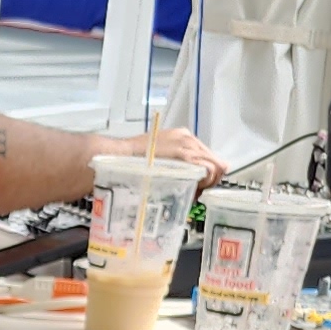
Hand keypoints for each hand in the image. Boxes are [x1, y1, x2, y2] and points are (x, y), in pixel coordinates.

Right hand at [90, 124, 230, 180]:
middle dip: (209, 178)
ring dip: (207, 182)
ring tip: (192, 192)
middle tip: (196, 191)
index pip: (205, 156)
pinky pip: (209, 170)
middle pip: (214, 161)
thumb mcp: (154, 158)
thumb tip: (184, 178)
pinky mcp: (187, 158)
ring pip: (215, 166)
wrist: (115, 158)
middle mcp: (188, 139)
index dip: (204, 173)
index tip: (195, 185)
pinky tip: (193, 190)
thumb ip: (171, 165)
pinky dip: (205, 182)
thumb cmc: (127, 163)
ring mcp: (189, 147)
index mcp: (181, 137)